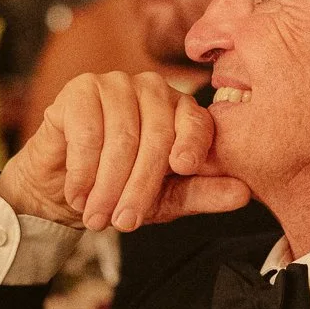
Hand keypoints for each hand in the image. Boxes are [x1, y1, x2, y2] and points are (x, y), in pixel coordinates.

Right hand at [0, 72, 251, 231]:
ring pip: (121, 137)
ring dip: (107, 185)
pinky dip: (83, 170)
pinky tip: (79, 194)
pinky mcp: (79, 90)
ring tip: (97, 217)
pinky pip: (87, 132)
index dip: (192, 144)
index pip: (196, 122)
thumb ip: (203, 193)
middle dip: (140, 186)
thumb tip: (244, 194)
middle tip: (125, 223)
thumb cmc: (122, 189)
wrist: (66, 187)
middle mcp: (153, 90)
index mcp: (181, 110)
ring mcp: (116, 85)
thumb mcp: (166, 199)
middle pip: (157, 136)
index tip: (184, 168)